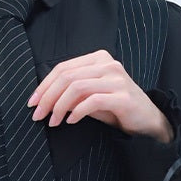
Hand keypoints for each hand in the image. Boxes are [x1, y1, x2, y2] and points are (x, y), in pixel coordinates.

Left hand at [27, 49, 173, 142]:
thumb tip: (43, 99)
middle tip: (37, 115)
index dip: (44, 85)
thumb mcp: (90, 95)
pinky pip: (92, 101)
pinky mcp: (123, 97)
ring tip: (53, 121)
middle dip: (47, 97)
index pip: (63, 68)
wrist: (148, 121)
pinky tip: (71, 121)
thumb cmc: (116, 108)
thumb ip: (71, 91)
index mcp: (98, 59)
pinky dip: (77, 112)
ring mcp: (117, 79)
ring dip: (59, 106)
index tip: (32, 102)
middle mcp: (108, 65)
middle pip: (67, 76)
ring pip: (77, 87)